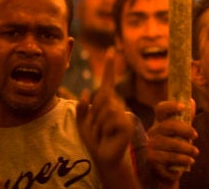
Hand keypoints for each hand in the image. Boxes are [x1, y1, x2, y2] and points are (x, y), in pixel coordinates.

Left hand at [76, 48, 133, 169]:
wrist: (104, 158)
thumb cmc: (95, 141)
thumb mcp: (82, 123)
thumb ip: (82, 108)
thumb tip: (86, 92)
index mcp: (108, 104)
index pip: (108, 82)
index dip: (109, 66)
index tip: (111, 50)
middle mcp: (118, 106)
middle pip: (101, 99)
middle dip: (92, 116)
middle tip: (96, 131)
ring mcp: (124, 115)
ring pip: (104, 109)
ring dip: (97, 124)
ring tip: (102, 135)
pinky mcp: (126, 125)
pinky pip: (110, 119)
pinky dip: (104, 129)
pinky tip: (108, 137)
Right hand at [146, 100, 197, 183]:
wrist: (164, 170)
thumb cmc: (173, 147)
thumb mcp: (180, 132)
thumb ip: (186, 118)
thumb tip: (191, 101)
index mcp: (159, 122)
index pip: (160, 109)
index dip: (171, 106)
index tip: (183, 107)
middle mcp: (153, 131)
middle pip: (168, 126)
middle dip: (185, 130)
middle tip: (195, 135)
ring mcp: (150, 145)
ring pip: (170, 143)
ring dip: (186, 148)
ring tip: (195, 152)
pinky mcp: (151, 158)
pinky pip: (169, 157)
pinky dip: (182, 159)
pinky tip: (190, 160)